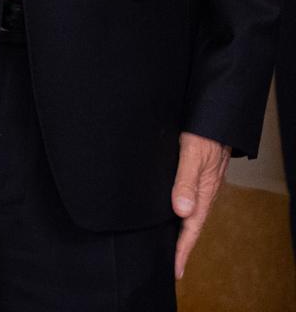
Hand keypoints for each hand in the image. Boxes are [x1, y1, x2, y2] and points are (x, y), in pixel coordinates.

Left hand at [171, 131, 228, 278]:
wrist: (217, 116)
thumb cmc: (205, 134)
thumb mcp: (193, 154)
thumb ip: (186, 181)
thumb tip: (181, 211)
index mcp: (204, 193)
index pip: (191, 228)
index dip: (182, 250)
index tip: (175, 270)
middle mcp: (203, 192)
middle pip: (191, 225)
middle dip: (181, 245)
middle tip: (171, 265)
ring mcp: (202, 184)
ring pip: (190, 212)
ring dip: (180, 229)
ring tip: (169, 243)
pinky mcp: (197, 174)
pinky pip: (188, 198)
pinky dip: (180, 211)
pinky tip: (172, 210)